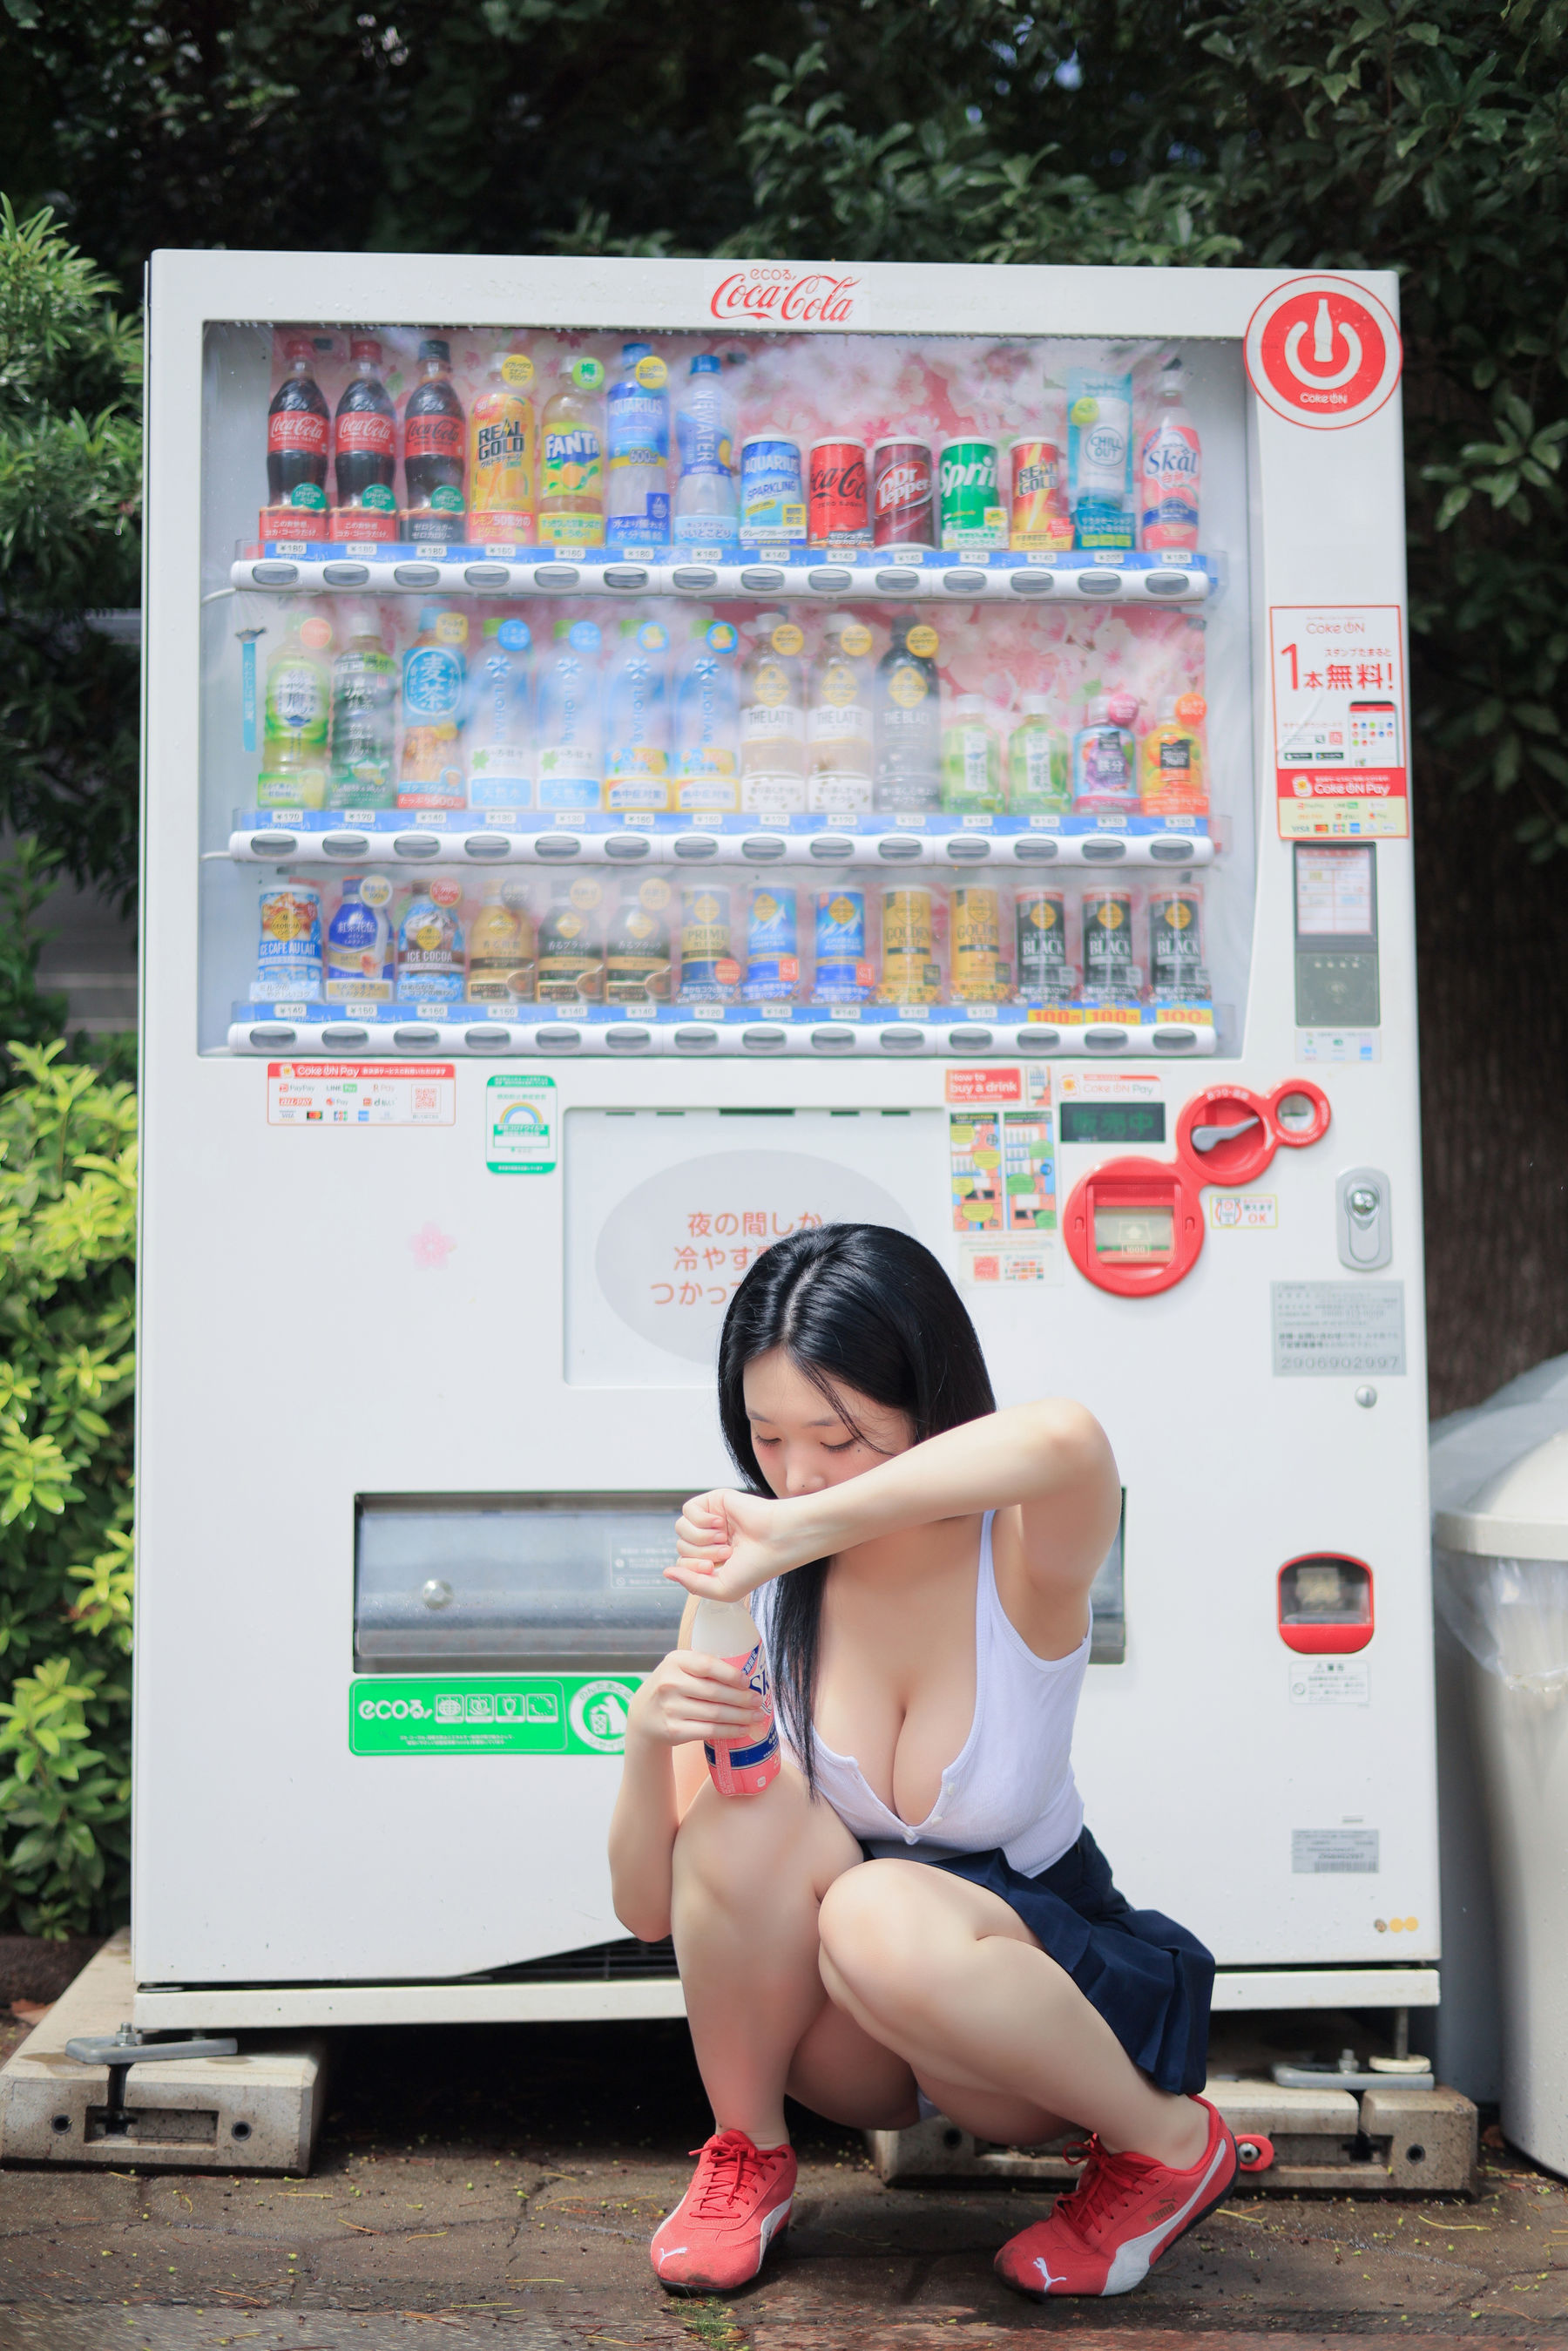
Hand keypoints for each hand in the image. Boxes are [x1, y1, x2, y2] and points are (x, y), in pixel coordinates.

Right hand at [629, 1646, 770, 1749]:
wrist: (643, 1716)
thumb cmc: (671, 1687)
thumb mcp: (679, 1668)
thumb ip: (704, 1667)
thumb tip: (746, 1677)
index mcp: (675, 1661)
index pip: (708, 1665)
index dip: (731, 1674)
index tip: (747, 1681)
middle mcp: (670, 1684)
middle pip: (715, 1692)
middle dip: (742, 1698)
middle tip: (758, 1701)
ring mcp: (671, 1708)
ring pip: (715, 1713)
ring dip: (740, 1716)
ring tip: (756, 1716)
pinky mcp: (674, 1731)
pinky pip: (709, 1731)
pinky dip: (729, 1731)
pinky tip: (742, 1729)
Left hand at [666, 1487, 794, 1602]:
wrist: (777, 1540)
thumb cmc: (757, 1566)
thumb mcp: (722, 1589)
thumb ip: (692, 1584)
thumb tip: (666, 1572)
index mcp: (713, 1560)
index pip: (683, 1564)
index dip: (692, 1568)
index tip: (712, 1567)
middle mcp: (710, 1541)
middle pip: (681, 1548)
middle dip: (700, 1553)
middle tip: (726, 1552)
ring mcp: (711, 1521)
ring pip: (681, 1529)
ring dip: (701, 1538)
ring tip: (724, 1539)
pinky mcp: (714, 1501)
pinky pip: (688, 1510)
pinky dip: (701, 1520)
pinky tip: (719, 1523)